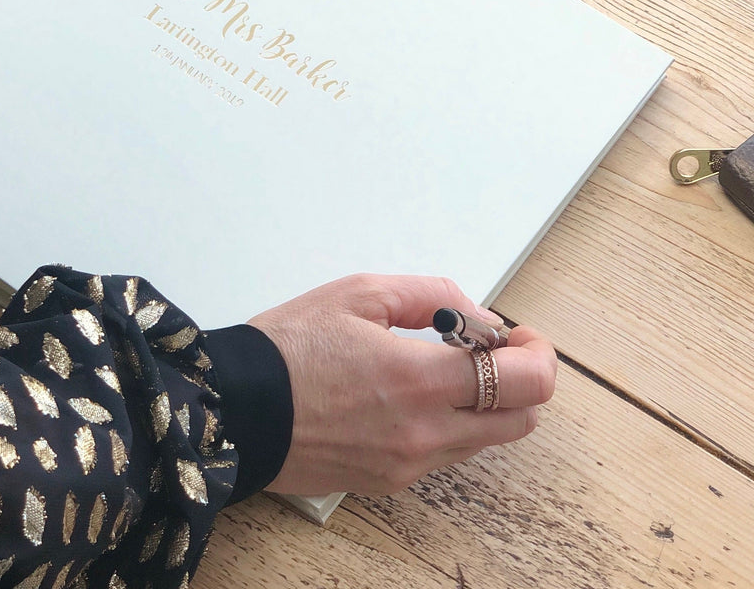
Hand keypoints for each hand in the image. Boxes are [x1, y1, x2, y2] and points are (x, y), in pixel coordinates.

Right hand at [248, 274, 556, 494]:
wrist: (236, 409)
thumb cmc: (288, 348)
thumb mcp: (359, 293)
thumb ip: (432, 294)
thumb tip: (476, 316)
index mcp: (418, 380)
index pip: (525, 382)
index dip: (538, 354)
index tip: (522, 336)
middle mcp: (424, 433)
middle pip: (521, 420)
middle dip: (520, 380)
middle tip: (489, 350)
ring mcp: (408, 463)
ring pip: (485, 441)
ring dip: (485, 403)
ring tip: (443, 369)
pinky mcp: (389, 482)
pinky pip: (445, 455)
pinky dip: (449, 424)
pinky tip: (411, 396)